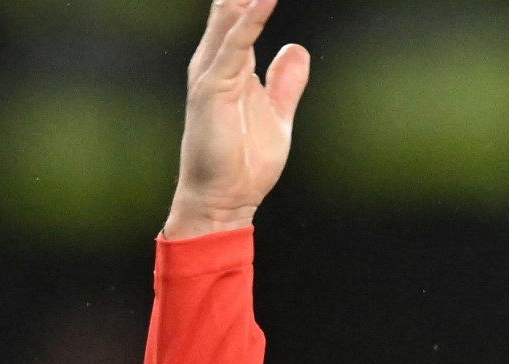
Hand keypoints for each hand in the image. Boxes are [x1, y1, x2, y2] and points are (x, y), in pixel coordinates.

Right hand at [164, 0, 308, 239]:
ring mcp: (212, 70)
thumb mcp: (277, 114)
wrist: (223, 200)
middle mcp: (216, 58)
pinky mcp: (213, 86)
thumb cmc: (244, 161)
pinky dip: (249, 17)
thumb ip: (285, 81)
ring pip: (231, 13)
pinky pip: (234, 43)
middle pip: (233, 3)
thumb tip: (296, 50)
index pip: (243, 10)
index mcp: (232, 62)